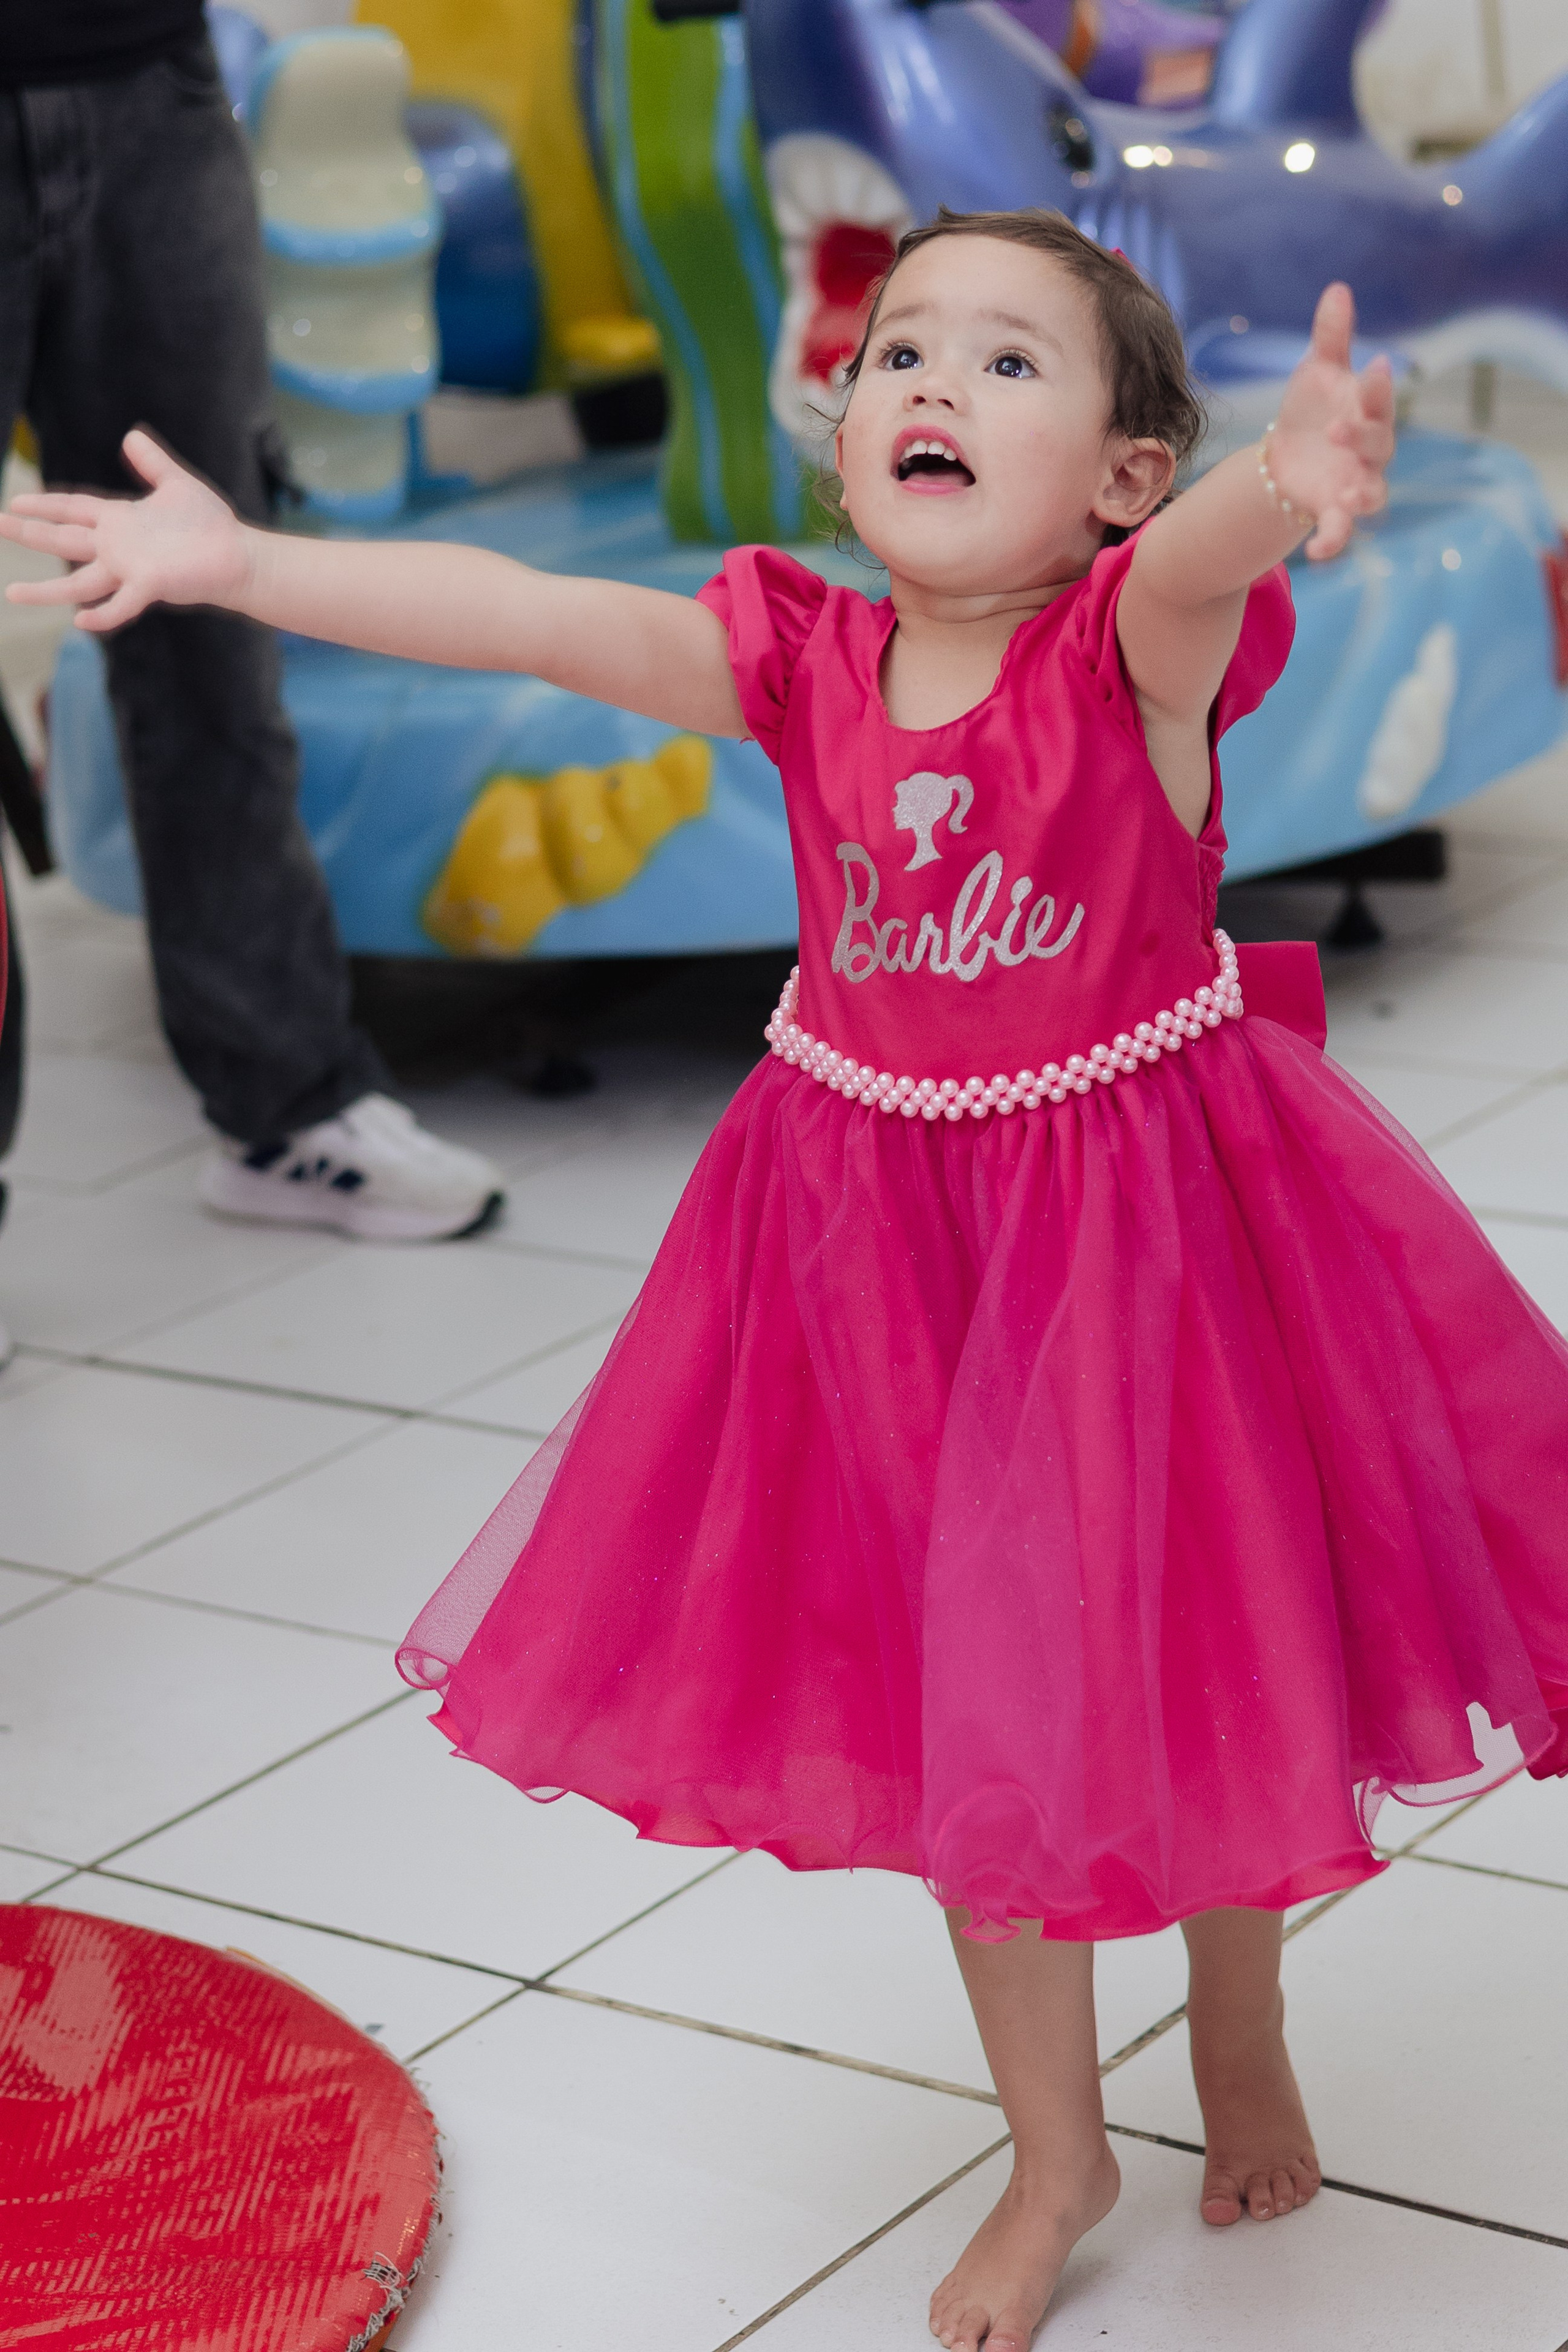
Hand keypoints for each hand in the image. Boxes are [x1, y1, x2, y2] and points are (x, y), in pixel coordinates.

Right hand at [0, 429, 255, 629]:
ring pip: (78, 581)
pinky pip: (121, 604)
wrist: (239, 556)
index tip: (15, 501)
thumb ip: (152, 462)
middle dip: (28, 534)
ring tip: (11, 593)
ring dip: (46, 589)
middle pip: (63, 540)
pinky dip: (102, 614)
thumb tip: (131, 435)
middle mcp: (118, 547)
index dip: (45, 505)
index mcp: (120, 520)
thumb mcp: (177, 483)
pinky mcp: (151, 586)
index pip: (73, 509)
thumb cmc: (210, 525)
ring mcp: (131, 569)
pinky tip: (79, 621)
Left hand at [1269, 284, 1394, 560]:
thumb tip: (1338, 288)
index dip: (1380, 386)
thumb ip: (1331, 337)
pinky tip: (1315, 555)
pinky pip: (1340, 531)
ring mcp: (1354, 484)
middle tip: (1339, 427)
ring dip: (1364, 495)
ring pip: (1371, 493)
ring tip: (1352, 495)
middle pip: (1379, 445)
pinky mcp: (1333, 512)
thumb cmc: (1312, 410)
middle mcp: (1369, 451)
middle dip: (1363, 436)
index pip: (1380, 398)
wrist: (1285, 457)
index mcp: (1367, 412)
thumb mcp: (1317, 372)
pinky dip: (1332, 543)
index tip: (1376, 367)